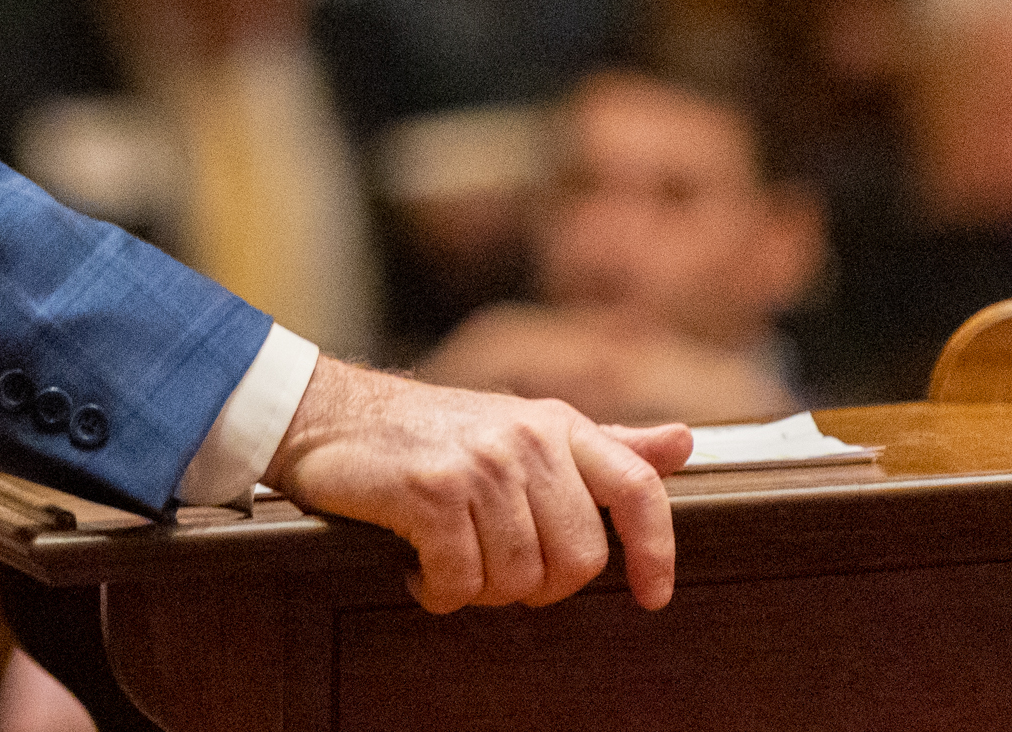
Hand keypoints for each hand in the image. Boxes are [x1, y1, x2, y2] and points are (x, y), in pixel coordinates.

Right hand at [265, 355, 692, 613]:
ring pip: (518, 577)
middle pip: (579, 558)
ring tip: (450, 563)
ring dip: (480, 590)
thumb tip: (683, 443)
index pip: (637, 487)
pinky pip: (461, 582)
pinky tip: (418, 570)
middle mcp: (525, 438)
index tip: (653, 597)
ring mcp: (480, 463)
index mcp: (557, 423)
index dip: (656, 549)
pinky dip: (438, 592)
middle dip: (539, 586)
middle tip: (497, 571)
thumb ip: (605, 444)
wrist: (328, 415)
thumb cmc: (431, 432)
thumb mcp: (525, 428)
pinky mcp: (432, 491)